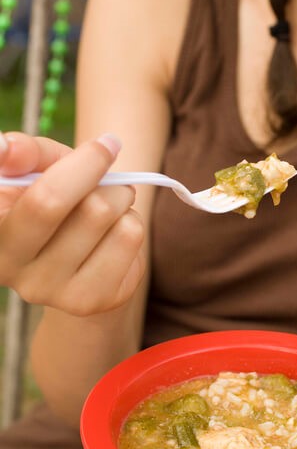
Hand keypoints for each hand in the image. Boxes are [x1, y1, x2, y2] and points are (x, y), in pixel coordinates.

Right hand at [0, 131, 144, 314]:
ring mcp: (48, 292)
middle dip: (97, 175)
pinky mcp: (87, 302)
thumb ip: (25, 153)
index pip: (34, 195)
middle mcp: (8, 268)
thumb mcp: (41, 168)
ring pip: (103, 215)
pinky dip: (132, 222)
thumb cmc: (58, 200)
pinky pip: (128, 238)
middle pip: (63, 204)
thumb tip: (5, 147)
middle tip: (108, 172)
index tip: (104, 146)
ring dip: (119, 198)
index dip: (76, 166)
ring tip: (109, 205)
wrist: (86, 255)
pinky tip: (115, 234)